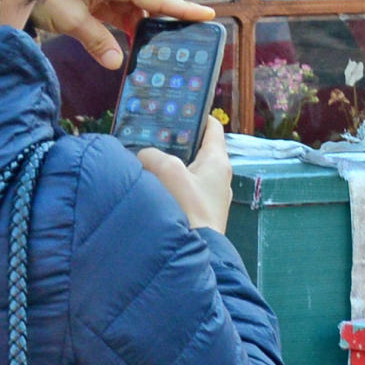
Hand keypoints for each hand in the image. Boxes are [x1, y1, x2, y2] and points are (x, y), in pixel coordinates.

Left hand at [31, 0, 214, 68]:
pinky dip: (128, 22)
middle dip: (162, 17)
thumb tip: (117, 64)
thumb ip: (95, 41)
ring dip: (142, 22)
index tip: (207, 15)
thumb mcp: (68, 19)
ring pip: (139, 2)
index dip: (182, 9)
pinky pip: (124, 6)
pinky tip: (127, 40)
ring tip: (147, 47)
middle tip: (171, 43)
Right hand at [137, 115, 232, 233]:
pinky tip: (156, 187)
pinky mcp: (204, 212)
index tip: (178, 110)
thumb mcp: (168, 172)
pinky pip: (188, 190)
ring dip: (173, 166)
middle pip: (199, 149)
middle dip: (179, 142)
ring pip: (191, 171)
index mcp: (218, 160)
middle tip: (155, 137)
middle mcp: (221, 176)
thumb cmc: (189, 209)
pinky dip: (174, 185)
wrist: (198, 253)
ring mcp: (213, 196)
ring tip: (150, 161)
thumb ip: (153, 156)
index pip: (213, 127)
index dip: (197, 115)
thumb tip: (144, 156)